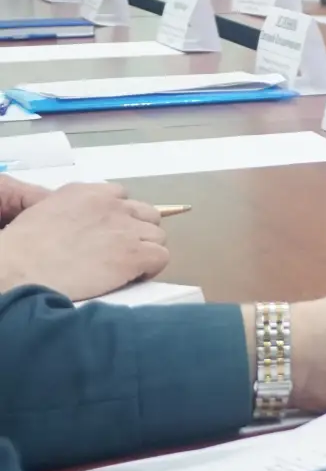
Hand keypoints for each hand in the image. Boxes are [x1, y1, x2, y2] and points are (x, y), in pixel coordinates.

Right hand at [0, 183, 165, 299]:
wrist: (20, 270)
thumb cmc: (23, 248)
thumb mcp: (46, 212)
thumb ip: (74, 211)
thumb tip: (86, 223)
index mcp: (89, 193)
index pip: (122, 198)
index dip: (119, 219)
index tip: (107, 235)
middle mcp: (113, 205)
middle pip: (147, 215)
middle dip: (137, 233)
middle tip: (120, 252)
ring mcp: (126, 229)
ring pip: (157, 237)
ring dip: (145, 251)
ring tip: (125, 268)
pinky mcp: (135, 254)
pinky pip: (161, 258)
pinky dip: (151, 269)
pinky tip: (132, 278)